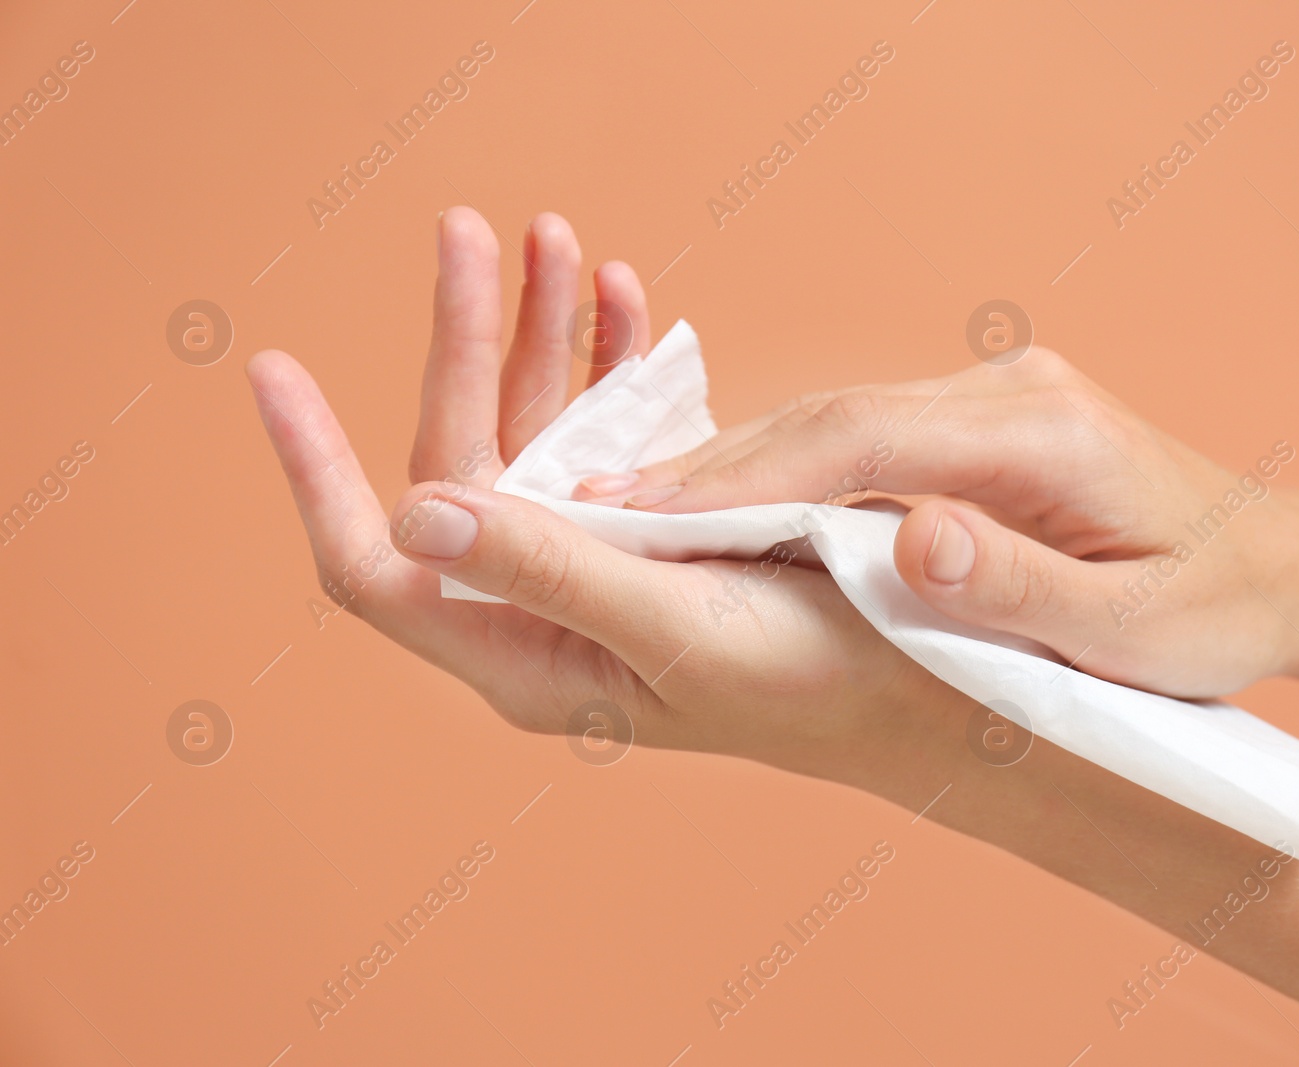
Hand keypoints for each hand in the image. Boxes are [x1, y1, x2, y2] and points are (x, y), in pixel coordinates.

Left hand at [246, 207, 949, 776]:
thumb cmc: (808, 684)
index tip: (275, 368)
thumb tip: (412, 509)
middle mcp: (545, 604)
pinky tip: (624, 299)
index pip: (377, 567)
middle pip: (464, 463)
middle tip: (472, 233)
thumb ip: (548, 573)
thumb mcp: (675, 630)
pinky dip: (612, 364)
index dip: (316, 472)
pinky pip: (609, 435)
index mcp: (524, 652)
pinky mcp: (656, 529)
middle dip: (466, 346)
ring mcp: (599, 561)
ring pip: (537, 434)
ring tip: (560, 241)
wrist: (919, 686)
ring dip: (544, 335)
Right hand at [587, 349, 1298, 698]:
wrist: (1287, 568)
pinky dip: (788, 474)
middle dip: (713, 466)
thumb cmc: (1219, 610)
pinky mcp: (984, 424)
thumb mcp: (1134, 630)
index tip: (638, 514)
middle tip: (591, 508)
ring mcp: (994, 398)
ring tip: (632, 511)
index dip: (741, 479)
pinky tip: (726, 506)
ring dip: (739, 467)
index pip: (857, 439)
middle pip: (829, 417)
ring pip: (836, 422)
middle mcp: (1008, 391)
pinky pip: (863, 439)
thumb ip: (1016, 587)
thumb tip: (902, 538)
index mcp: (1040, 431)